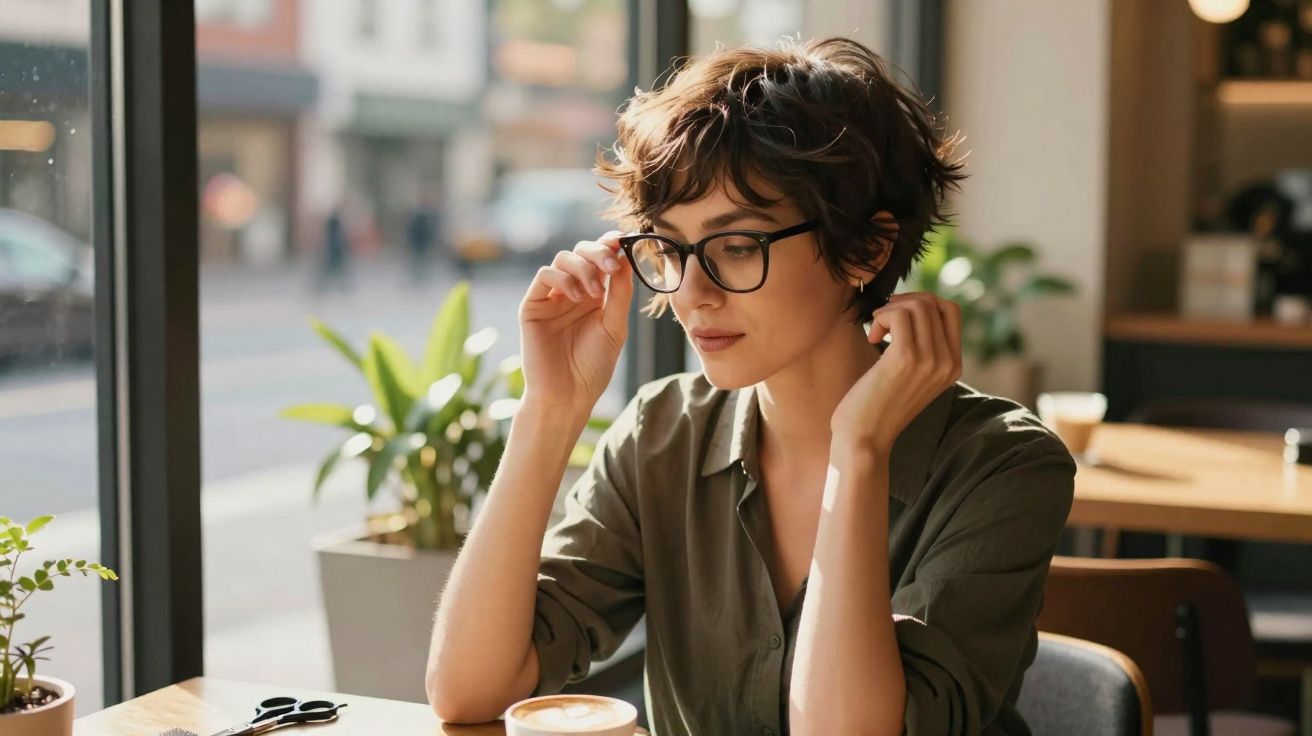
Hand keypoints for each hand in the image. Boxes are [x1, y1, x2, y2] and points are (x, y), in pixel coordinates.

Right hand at [518, 231, 633, 412]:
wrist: (568, 394)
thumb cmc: (593, 366)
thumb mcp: (615, 326)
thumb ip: (619, 293)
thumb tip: (626, 258)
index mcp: (595, 295)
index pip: (602, 259)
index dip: (611, 245)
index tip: (625, 239)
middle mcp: (573, 291)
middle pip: (582, 252)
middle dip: (599, 252)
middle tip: (612, 265)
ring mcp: (552, 297)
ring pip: (563, 259)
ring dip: (583, 267)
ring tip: (593, 292)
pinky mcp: (533, 305)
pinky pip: (544, 275)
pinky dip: (562, 278)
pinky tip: (575, 297)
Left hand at [831, 292, 961, 455]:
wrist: (864, 439)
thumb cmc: (878, 404)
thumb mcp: (909, 374)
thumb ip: (921, 346)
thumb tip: (910, 305)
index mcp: (953, 365)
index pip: (950, 310)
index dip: (921, 301)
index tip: (897, 316)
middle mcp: (948, 362)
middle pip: (933, 303)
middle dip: (902, 302)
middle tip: (881, 321)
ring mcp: (931, 360)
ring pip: (917, 306)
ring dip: (889, 311)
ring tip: (876, 332)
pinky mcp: (906, 359)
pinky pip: (898, 314)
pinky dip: (880, 317)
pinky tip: (871, 337)